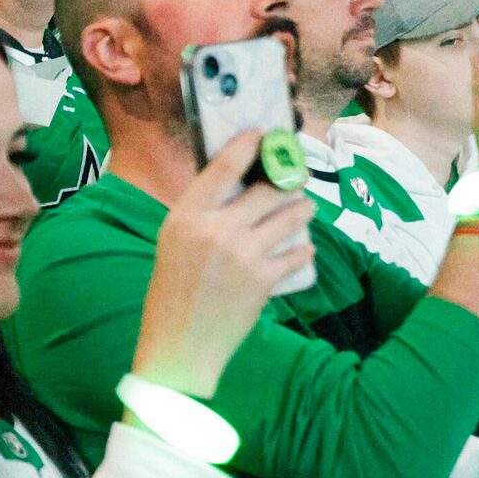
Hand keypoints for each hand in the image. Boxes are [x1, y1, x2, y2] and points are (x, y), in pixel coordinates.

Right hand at [134, 131, 315, 398]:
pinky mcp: (263, 281)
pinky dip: (302, 250)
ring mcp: (242, 254)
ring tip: (305, 208)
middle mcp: (215, 229)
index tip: (264, 134)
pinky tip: (303, 249)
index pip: (224, 166)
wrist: (179, 343)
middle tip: (297, 176)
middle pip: (268, 187)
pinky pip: (297, 254)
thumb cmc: (172, 290)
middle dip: (290, 179)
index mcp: (187, 215)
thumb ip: (201, 212)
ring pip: (290, 216)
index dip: (249, 144)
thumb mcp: (174, 240)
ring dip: (303, 209)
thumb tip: (237, 182)